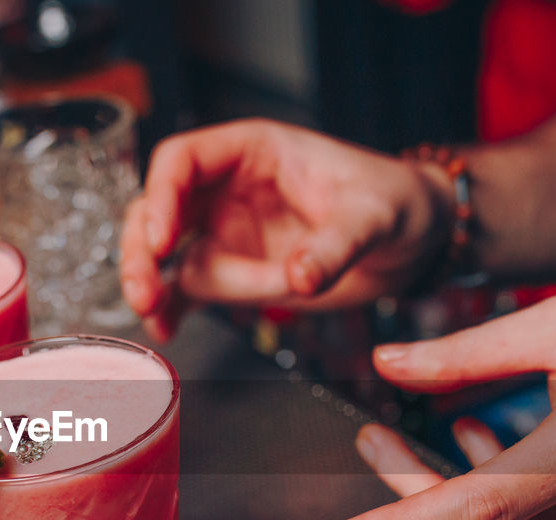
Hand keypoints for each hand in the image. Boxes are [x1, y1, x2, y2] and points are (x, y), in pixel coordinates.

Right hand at [120, 119, 452, 339]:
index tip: (163, 240)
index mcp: (252, 151)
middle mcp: (227, 189)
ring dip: (156, 286)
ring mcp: (227, 232)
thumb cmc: (396, 204)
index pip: (183, 159)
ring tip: (160, 317)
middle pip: (157, 209)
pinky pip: (189, 290)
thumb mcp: (374, 216)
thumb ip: (335, 245)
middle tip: (144, 292)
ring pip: (166, 255)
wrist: (414, 244)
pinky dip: (173, 311)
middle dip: (141, 250)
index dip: (162, 196)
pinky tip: (165, 332)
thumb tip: (299, 277)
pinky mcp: (236, 273)